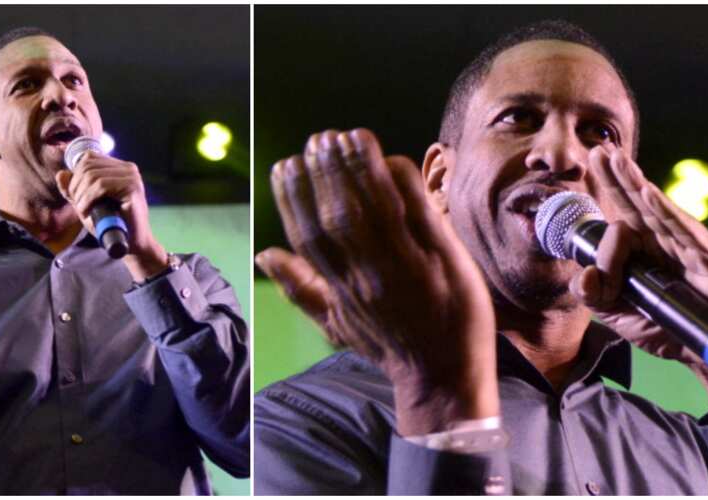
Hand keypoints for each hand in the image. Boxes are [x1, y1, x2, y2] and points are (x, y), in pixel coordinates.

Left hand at [54, 151, 166, 279]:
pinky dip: (88, 199)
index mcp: (119, 168)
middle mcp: (128, 168)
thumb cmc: (110, 225)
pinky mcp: (132, 188)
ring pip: (92, 175)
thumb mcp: (86, 205)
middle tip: (77, 206)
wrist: (132, 245)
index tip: (75, 195)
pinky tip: (87, 211)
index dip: (75, 175)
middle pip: (88, 165)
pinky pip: (101, 185)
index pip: (89, 157)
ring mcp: (132, 177)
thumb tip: (61, 174)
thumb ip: (73, 190)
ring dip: (81, 195)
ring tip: (82, 211)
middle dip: (75, 186)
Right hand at [257, 128, 499, 434]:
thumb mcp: (335, 324)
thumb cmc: (388, 346)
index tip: (286, 165)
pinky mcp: (443, 257)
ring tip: (348, 136)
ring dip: (360, 167)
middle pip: (337, 216)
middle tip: (317, 140)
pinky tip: (390, 158)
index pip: (308, 237)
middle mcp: (369, 276)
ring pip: (376, 208)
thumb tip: (263, 255)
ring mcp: (408, 266)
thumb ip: (300, 287)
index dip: (293, 198)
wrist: (444, 376)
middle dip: (324, 173)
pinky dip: (402, 181)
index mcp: (341, 289)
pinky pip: (418, 210)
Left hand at [572, 145, 707, 404]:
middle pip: (636, 202)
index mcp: (642, 249)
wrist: (698, 353)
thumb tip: (581, 274)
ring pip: (656, 210)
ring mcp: (686, 246)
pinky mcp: (705, 258)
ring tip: (617, 161)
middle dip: (617, 175)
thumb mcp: (614, 312)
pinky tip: (648, 192)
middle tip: (599, 149)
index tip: (590, 162)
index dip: (606, 188)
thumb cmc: (660, 327)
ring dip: (636, 184)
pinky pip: (682, 231)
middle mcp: (663, 241)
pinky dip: (664, 211)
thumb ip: (592, 293)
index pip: (620, 212)